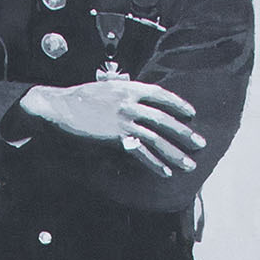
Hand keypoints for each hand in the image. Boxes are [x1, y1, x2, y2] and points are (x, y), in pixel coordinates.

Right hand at [20, 77, 204, 177]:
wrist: (59, 106)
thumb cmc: (78, 97)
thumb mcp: (105, 87)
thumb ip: (122, 88)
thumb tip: (133, 88)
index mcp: (130, 88)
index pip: (161, 95)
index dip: (178, 105)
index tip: (191, 114)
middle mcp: (131, 102)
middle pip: (165, 119)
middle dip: (184, 134)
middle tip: (200, 145)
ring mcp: (125, 119)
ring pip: (157, 138)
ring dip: (174, 153)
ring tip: (188, 164)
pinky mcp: (116, 136)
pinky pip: (141, 152)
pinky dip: (154, 163)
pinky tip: (165, 172)